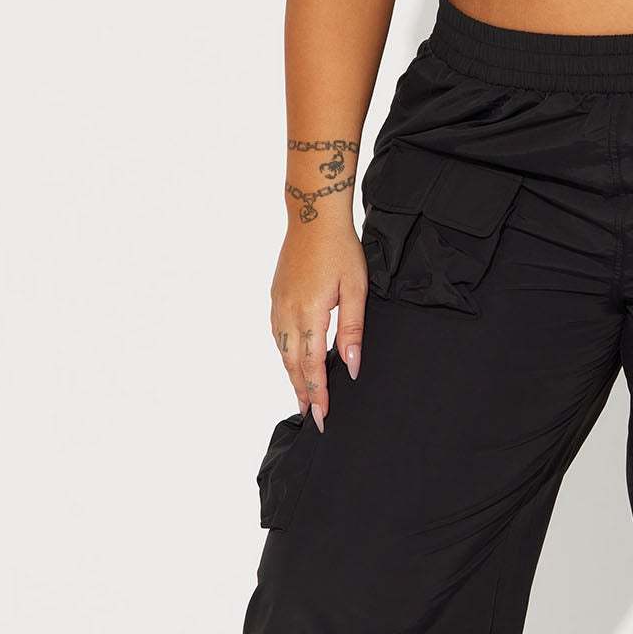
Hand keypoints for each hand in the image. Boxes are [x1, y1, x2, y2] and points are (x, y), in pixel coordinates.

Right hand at [269, 221, 369, 429]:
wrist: (313, 217)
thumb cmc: (340, 250)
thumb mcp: (356, 289)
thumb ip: (353, 330)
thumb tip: (351, 365)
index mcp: (310, 314)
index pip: (311, 365)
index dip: (317, 393)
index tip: (322, 416)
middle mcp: (288, 313)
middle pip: (293, 364)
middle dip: (302, 392)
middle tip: (311, 416)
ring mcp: (278, 304)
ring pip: (283, 351)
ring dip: (292, 375)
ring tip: (302, 395)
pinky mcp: (276, 296)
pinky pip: (278, 334)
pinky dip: (285, 354)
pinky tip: (292, 361)